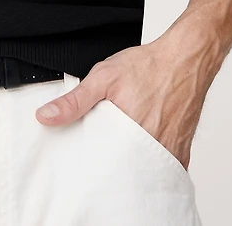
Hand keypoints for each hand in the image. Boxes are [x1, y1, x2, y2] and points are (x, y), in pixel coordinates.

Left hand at [34, 34, 214, 170]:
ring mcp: (168, 151)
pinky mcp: (181, 150)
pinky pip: (163, 169)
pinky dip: (151, 167)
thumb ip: (75, 101)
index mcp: (127, 133)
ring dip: (131, 169)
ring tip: (118, 159)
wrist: (186, 59)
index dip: (90, 165)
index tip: (81, 164)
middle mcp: (150, 147)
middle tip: (100, 160)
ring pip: (144, 173)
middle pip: (123, 172)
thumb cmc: (148, 67)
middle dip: (111, 169)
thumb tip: (46, 117)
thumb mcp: (103, 77)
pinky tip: (141, 158)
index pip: (102, 165)